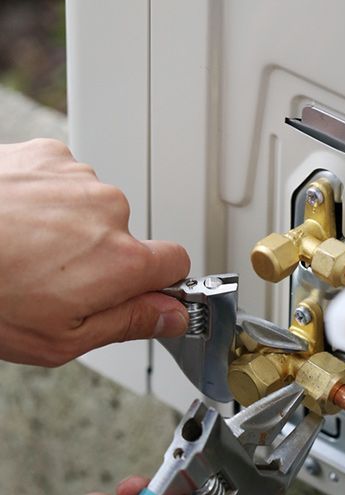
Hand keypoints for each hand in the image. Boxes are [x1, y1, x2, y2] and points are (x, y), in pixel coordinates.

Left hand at [0, 139, 190, 365]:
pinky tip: (17, 223)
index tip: (138, 293)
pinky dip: (47, 201)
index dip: (158, 283)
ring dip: (71, 228)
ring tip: (26, 251)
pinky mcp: (47, 156)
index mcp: (121, 261)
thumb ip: (129, 323)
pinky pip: (64, 182)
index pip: (176, 264)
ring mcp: (77, 179)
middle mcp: (109, 211)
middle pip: (129, 238)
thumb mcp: (63, 338)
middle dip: (103, 259)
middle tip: (55, 282)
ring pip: (94, 209)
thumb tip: (171, 316)